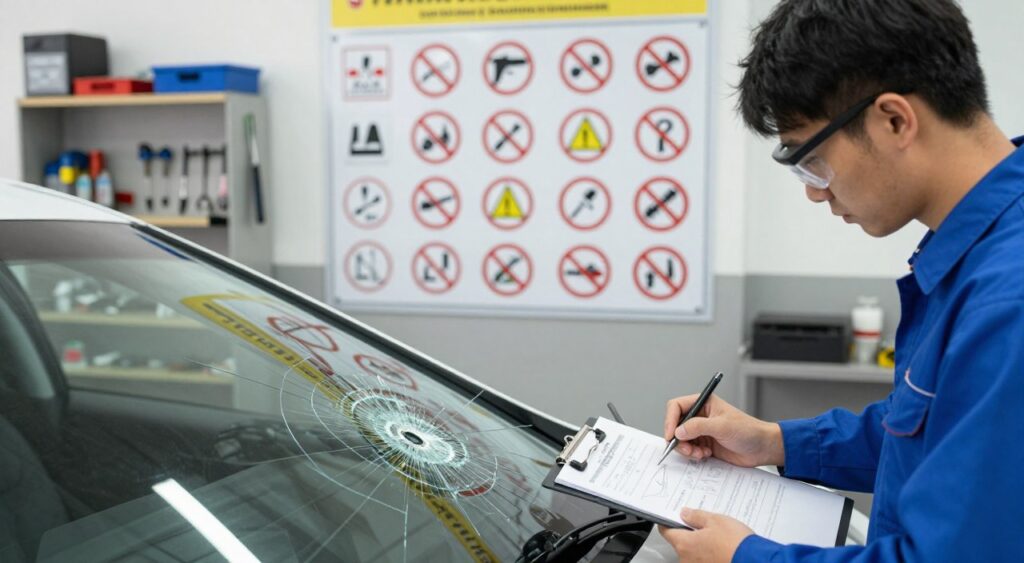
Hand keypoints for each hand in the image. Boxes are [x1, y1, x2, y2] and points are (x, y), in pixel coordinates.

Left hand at [659, 508, 753, 562]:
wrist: (756, 561)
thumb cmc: (736, 543)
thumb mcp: (716, 520)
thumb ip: (696, 516)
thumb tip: (685, 514)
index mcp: (684, 544)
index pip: (666, 532)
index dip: (668, 523)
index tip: (673, 518)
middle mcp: (687, 560)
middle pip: (681, 544)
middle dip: (691, 534)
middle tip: (706, 527)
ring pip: (694, 554)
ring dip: (702, 546)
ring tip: (719, 539)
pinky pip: (704, 561)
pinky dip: (710, 556)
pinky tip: (722, 550)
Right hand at [663, 394, 783, 466]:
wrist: (762, 448)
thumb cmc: (748, 431)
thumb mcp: (722, 426)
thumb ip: (698, 427)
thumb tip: (678, 431)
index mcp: (703, 403)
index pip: (676, 406)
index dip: (670, 420)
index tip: (671, 435)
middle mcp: (699, 416)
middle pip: (675, 425)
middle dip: (678, 439)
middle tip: (687, 449)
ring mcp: (701, 431)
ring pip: (681, 439)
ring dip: (686, 449)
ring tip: (699, 454)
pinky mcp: (704, 444)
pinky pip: (689, 450)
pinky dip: (693, 455)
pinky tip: (705, 455)